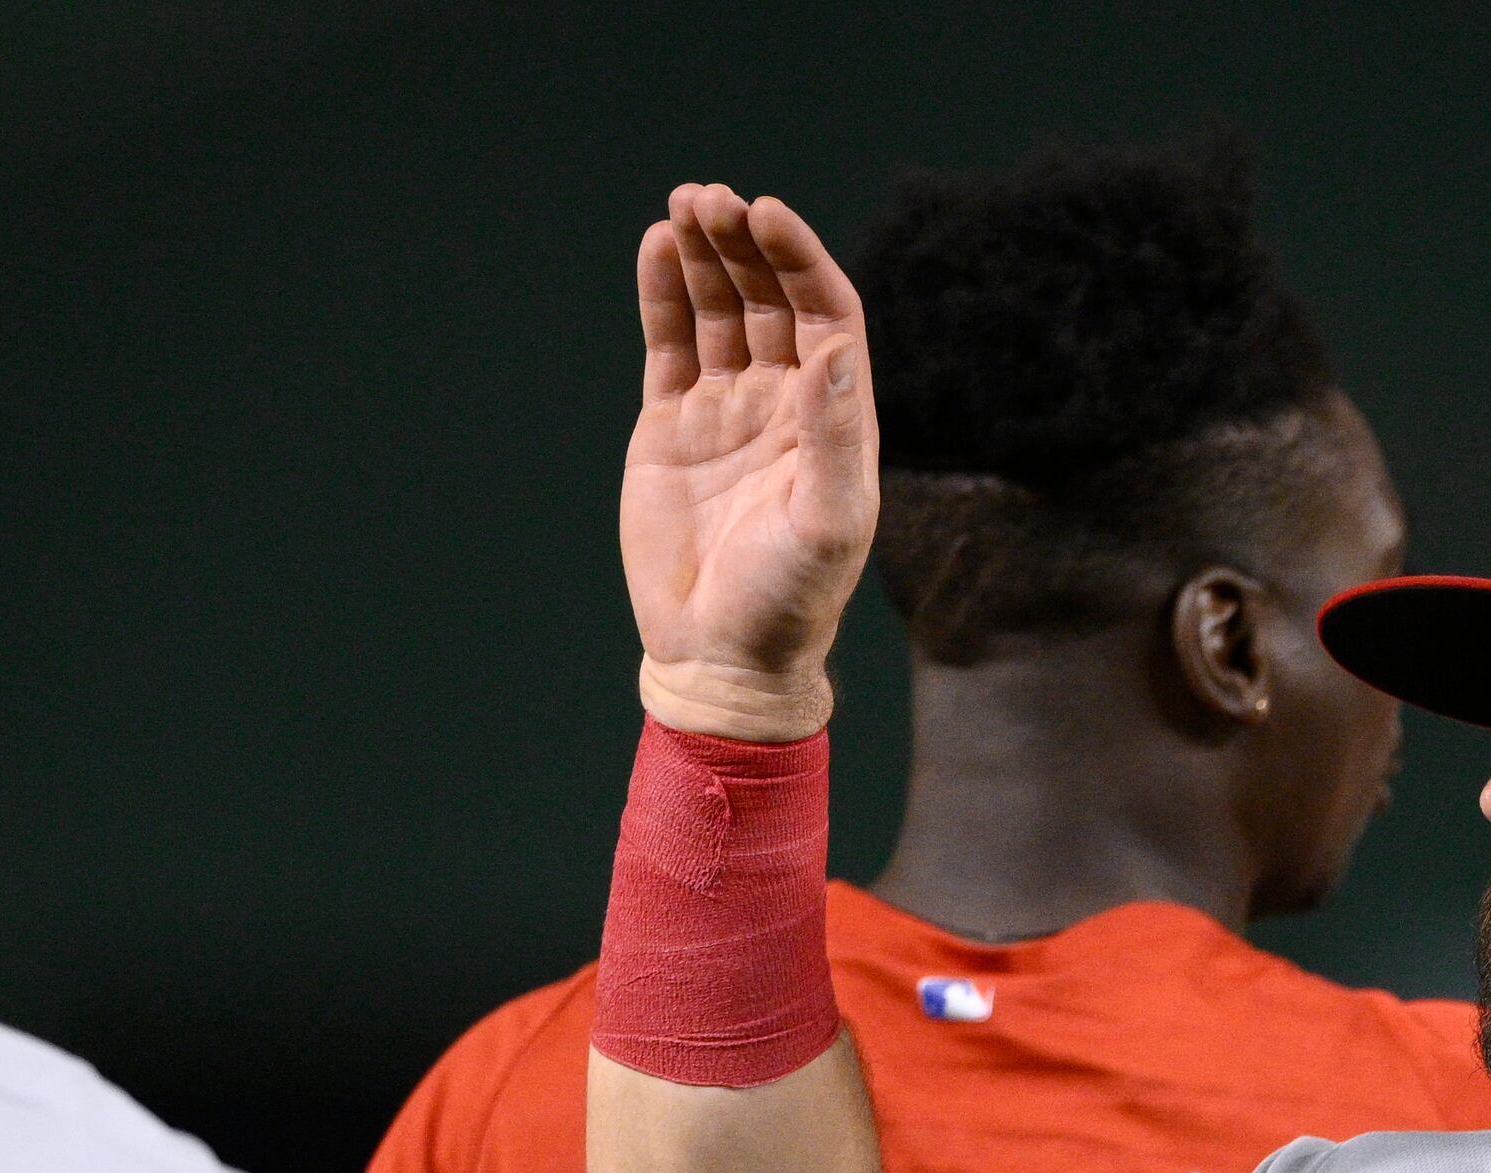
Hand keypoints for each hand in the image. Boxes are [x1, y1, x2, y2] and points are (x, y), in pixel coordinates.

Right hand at [621, 182, 876, 739]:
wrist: (721, 656)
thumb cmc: (790, 601)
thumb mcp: (828, 521)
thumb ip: (833, 434)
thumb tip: (834, 346)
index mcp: (834, 418)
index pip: (824, 313)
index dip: (800, 260)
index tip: (768, 215)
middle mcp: (784, 402)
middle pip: (770, 298)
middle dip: (744, 244)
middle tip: (713, 198)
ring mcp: (726, 409)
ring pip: (719, 309)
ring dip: (704, 255)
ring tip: (684, 205)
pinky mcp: (671, 425)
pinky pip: (671, 343)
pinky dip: (663, 295)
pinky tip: (656, 247)